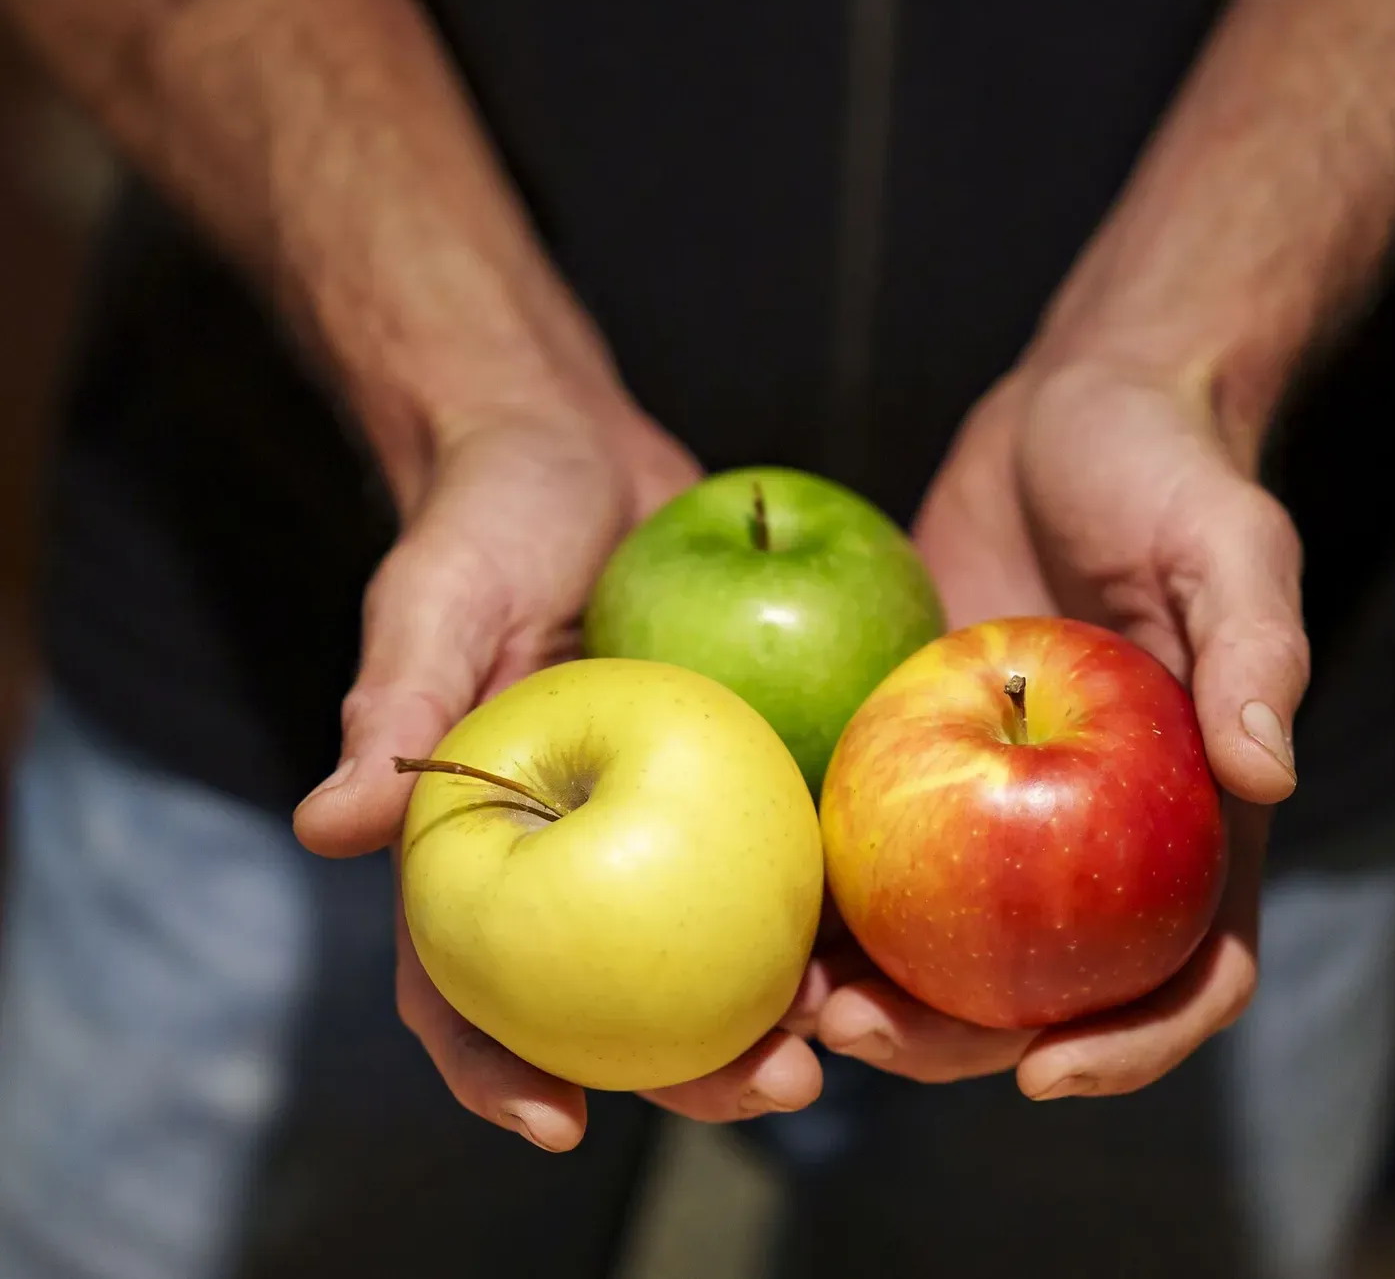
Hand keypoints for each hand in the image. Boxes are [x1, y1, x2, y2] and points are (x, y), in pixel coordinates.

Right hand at [293, 392, 824, 1148]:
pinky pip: (792, 848)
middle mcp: (579, 856)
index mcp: (483, 846)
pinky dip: (837, 896)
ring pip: (725, 950)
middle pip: (623, 1001)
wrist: (581, 449)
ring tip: (851, 1029)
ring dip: (786, 1006)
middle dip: (696, 1071)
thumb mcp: (439, 602)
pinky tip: (893, 924)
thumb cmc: (487, 520)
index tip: (560, 1124)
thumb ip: (399, 707)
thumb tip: (322, 827)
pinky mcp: (748, 775)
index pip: (465, 984)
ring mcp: (671, 823)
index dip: (498, 1069)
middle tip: (775, 1086)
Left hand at [813, 359, 1308, 1098]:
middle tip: (854, 1031)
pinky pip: (871, 852)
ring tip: (780, 1003)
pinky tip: (748, 900)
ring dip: (869, 997)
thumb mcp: (1226, 541)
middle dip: (953, 1042)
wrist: (1070, 404)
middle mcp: (1099, 841)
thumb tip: (1267, 776)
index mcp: (1194, 822)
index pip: (1191, 973)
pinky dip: (819, 900)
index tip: (1046, 1073)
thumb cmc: (1167, 466)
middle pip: (1040, 993)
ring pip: (940, 950)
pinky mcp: (915, 756)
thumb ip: (1254, 651)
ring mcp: (1001, 809)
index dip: (1134, 1046)